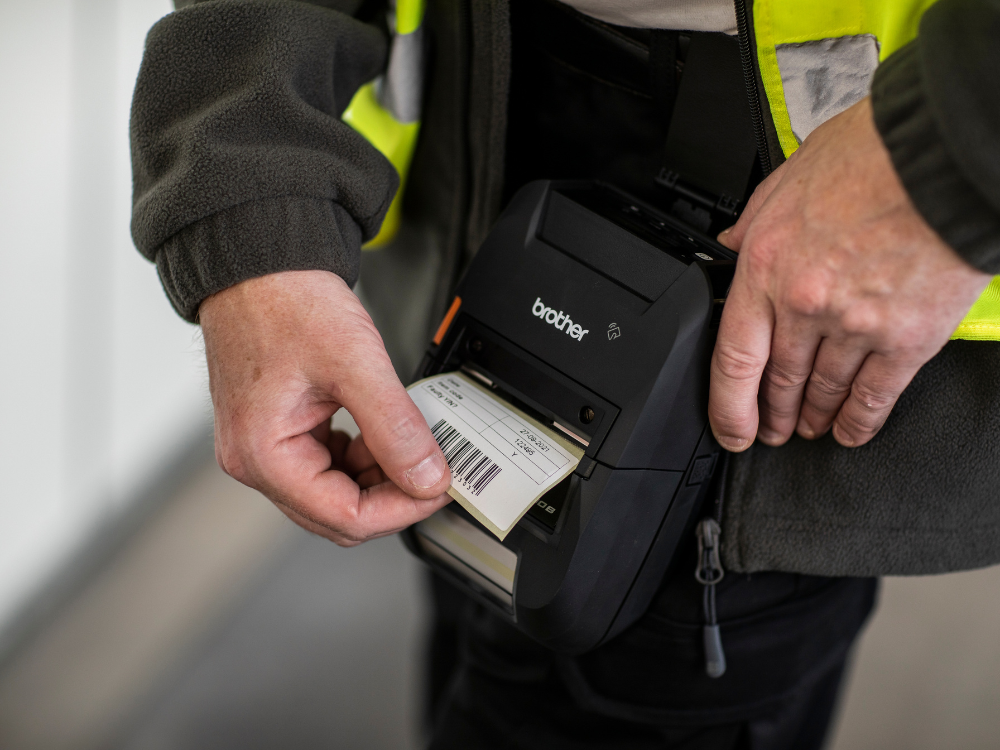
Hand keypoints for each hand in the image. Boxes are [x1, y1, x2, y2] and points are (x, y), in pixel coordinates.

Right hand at [199, 270, 451, 544]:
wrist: (260, 264)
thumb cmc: (286, 300)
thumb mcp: (354, 362)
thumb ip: (395, 427)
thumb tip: (427, 476)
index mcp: (262, 454)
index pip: (344, 517)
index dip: (402, 509)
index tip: (439, 487)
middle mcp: (255, 461)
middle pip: (338, 514)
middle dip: (392, 497)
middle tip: (434, 470)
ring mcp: (264, 449)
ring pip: (334, 494)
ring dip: (378, 478)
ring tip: (410, 444)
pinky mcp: (279, 433)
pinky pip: (326, 467)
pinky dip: (360, 459)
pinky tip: (381, 433)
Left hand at [709, 98, 989, 450]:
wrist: (940, 156)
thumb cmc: (870, 157)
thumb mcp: (784, 183)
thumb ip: (752, 224)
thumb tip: (729, 245)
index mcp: (766, 268)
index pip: (734, 360)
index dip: (728, 408)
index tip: (730, 429)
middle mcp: (805, 305)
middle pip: (780, 381)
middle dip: (773, 414)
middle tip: (771, 429)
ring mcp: (856, 326)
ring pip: (825, 391)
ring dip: (813, 416)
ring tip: (808, 427)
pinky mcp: (906, 337)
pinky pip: (876, 395)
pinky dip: (860, 420)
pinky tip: (851, 431)